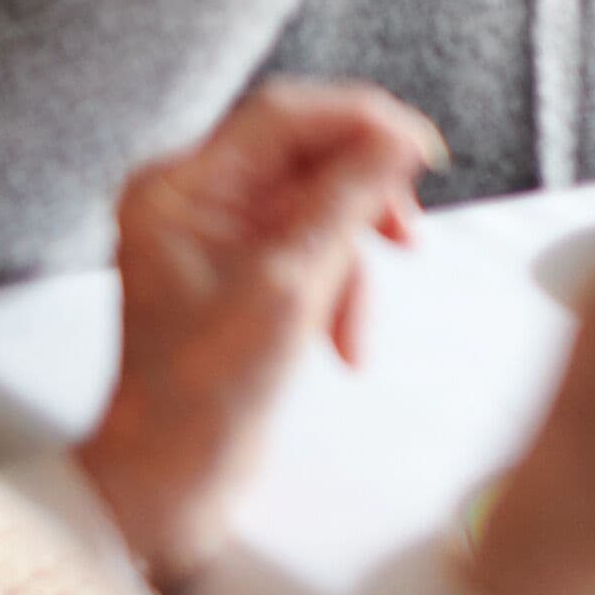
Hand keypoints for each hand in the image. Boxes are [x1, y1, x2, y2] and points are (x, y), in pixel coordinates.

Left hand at [77, 79, 439, 584]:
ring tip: (356, 326)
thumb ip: (346, 200)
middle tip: (408, 237)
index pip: (283, 116)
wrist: (172, 479)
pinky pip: (312, 245)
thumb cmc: (205, 393)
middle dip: (362, 205)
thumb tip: (398, 137)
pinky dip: (339, 286)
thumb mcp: (290, 285)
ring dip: (353, 260)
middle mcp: (191, 198)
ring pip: (320, 205)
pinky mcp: (241, 268)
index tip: (422, 148)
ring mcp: (216, 234)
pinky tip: (342, 341)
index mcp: (178, 189)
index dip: (360, 120)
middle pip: (308, 157)